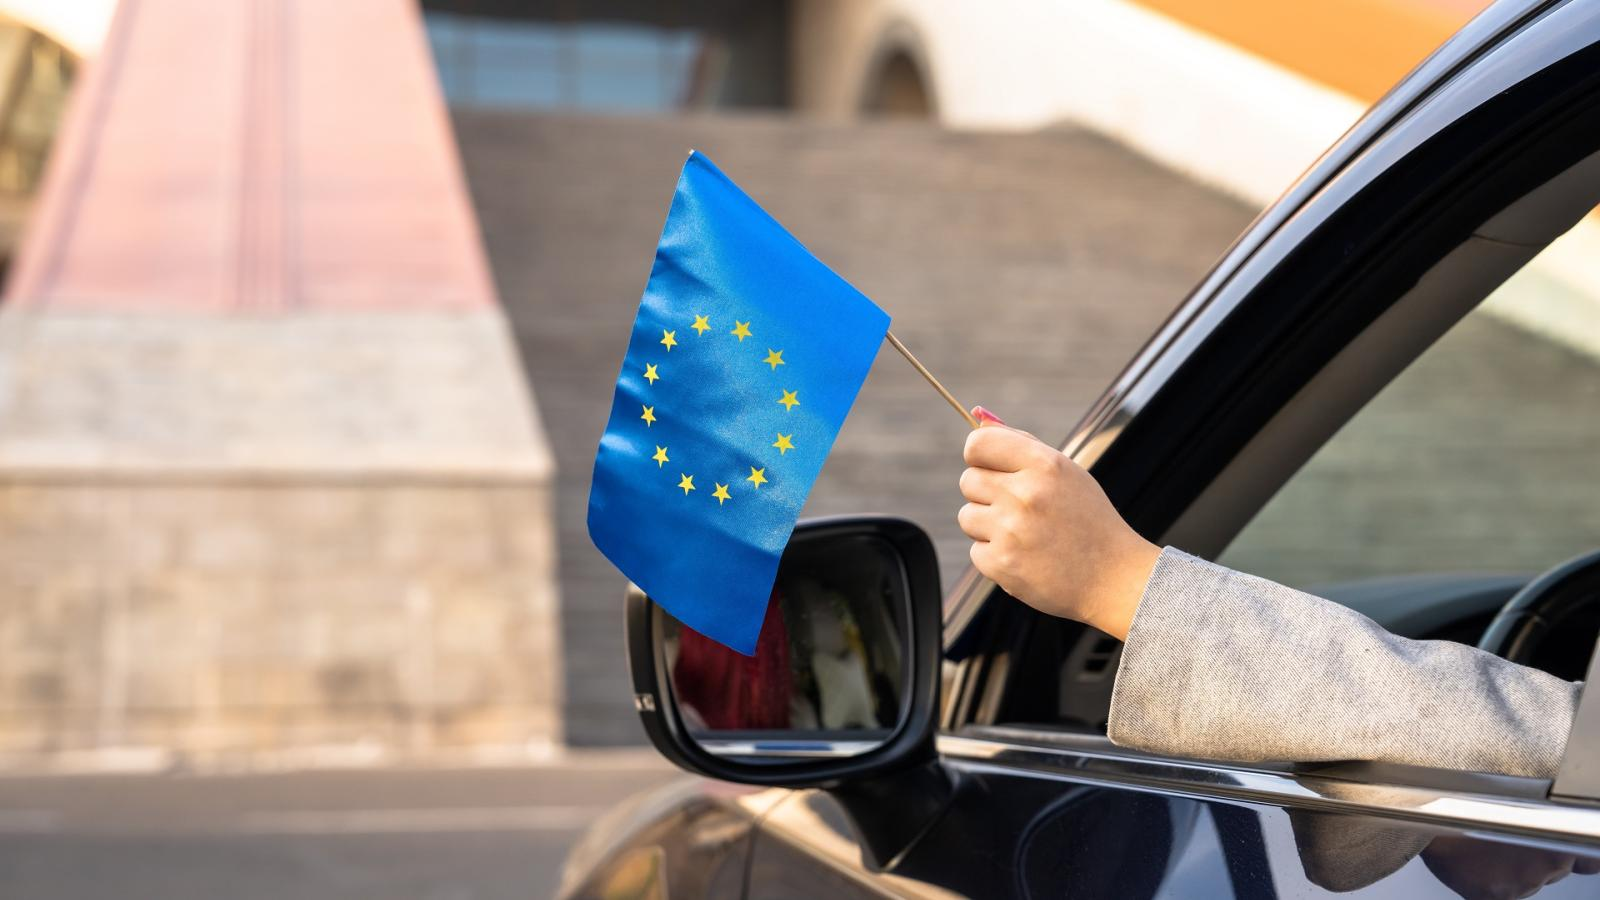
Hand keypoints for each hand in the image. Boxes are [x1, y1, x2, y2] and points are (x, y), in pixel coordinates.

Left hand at [957, 408, 1160, 639]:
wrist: (1113, 578)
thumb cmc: (1087, 519)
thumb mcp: (1065, 472)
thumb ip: (1021, 444)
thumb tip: (978, 417)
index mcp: (1044, 465)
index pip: (978, 444)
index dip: (979, 456)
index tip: (991, 468)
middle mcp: (1025, 494)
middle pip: (968, 481)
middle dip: (987, 494)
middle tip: (1019, 508)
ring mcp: (1011, 531)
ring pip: (967, 516)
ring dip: (988, 526)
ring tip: (1025, 535)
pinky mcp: (1001, 564)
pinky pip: (976, 551)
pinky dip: (995, 556)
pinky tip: (1026, 557)